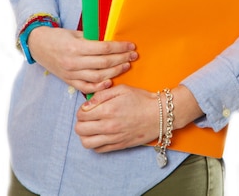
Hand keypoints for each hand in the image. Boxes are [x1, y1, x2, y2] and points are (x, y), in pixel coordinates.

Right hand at [27, 26, 137, 93]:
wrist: (38, 46)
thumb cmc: (59, 36)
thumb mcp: (75, 33)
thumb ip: (92, 39)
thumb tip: (111, 42)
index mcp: (77, 47)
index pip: (104, 48)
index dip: (120, 47)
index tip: (131, 46)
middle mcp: (74, 62)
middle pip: (104, 63)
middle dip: (122, 59)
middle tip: (133, 56)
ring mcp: (71, 73)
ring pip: (98, 76)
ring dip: (115, 72)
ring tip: (126, 66)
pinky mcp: (69, 81)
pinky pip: (86, 87)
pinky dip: (99, 86)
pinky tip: (110, 81)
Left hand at [75, 83, 203, 152]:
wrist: (158, 114)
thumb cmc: (141, 99)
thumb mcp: (121, 89)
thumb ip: (102, 95)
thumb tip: (86, 103)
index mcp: (109, 109)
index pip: (81, 114)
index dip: (81, 110)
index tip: (87, 108)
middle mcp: (109, 126)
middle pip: (80, 129)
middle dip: (81, 122)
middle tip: (87, 117)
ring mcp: (113, 138)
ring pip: (86, 143)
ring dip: (85, 135)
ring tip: (91, 128)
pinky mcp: (119, 146)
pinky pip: (98, 150)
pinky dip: (95, 143)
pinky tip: (100, 135)